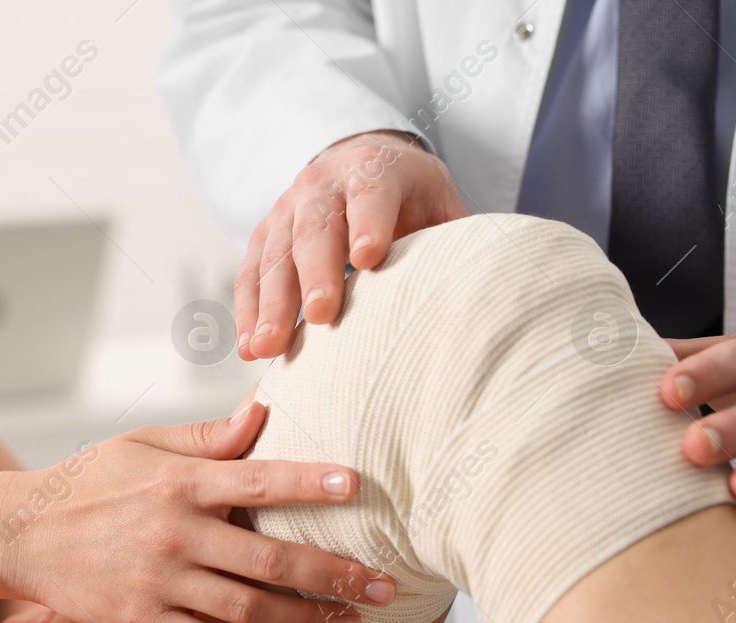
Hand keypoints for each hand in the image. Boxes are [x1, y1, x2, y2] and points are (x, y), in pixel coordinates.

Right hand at [0, 402, 396, 622]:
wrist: (18, 533)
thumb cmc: (87, 481)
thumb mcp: (142, 444)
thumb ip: (208, 437)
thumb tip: (264, 410)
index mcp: (181, 483)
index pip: (259, 479)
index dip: (310, 483)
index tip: (357, 486)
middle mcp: (175, 533)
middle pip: (271, 558)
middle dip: (336, 574)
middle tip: (385, 585)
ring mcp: (160, 582)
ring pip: (250, 609)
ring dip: (309, 620)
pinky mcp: (143, 620)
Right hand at [236, 130, 467, 359]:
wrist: (358, 161)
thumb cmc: (410, 197)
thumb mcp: (440, 203)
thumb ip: (454, 237)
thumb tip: (487, 284)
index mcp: (375, 172)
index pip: (372, 195)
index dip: (371, 224)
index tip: (370, 258)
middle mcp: (324, 184)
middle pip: (316, 229)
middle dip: (315, 272)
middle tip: (320, 314)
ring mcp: (287, 208)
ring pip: (274, 255)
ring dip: (270, 303)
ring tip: (266, 348)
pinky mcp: (265, 234)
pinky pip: (250, 273)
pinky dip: (248, 310)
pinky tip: (249, 347)